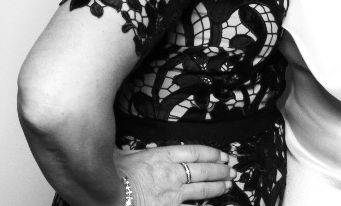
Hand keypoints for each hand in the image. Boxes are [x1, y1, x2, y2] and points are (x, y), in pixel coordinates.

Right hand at [115, 144, 233, 205]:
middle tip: (231, 170)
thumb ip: (134, 151)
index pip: (194, 152)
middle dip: (220, 170)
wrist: (108, 194)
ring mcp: (172, 194)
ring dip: (218, 187)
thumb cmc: (112, 174)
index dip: (212, 153)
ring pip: (202, 189)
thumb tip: (127, 146)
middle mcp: (171, 173)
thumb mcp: (123, 155)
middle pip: (203, 170)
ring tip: (228, 185)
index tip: (222, 155)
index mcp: (162, 156)